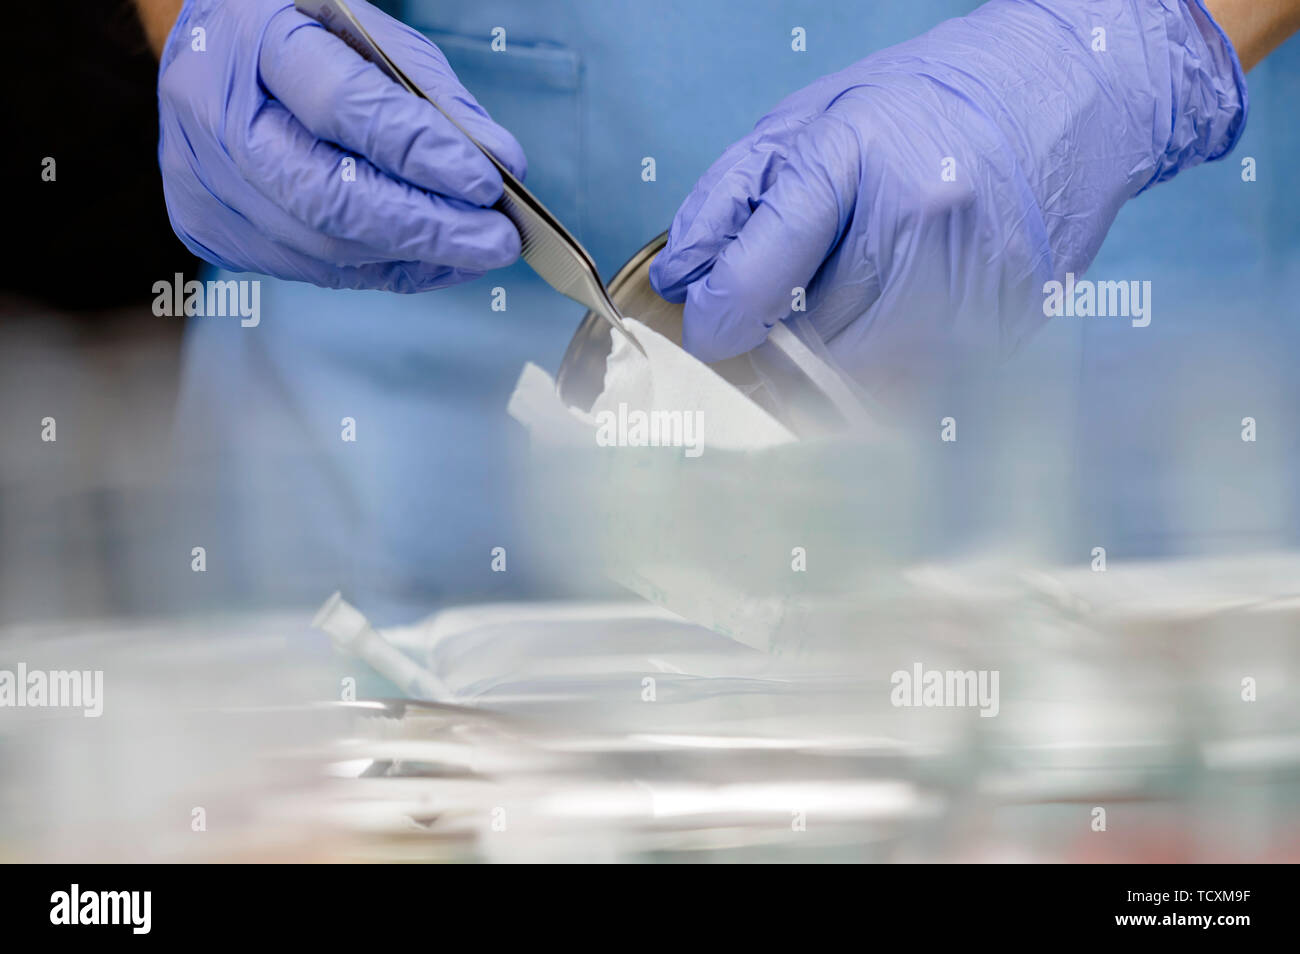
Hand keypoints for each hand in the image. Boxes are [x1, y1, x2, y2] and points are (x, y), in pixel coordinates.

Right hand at [156, 0, 525, 291]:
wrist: (204, 54)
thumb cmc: (295, 33)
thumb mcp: (362, 28)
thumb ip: (429, 92)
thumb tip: (499, 160)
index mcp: (248, 42)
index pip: (345, 108)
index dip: (422, 153)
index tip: (486, 183)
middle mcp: (215, 121)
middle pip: (329, 198)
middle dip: (426, 227)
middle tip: (497, 241)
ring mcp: (207, 186)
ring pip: (323, 249)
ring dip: (414, 257)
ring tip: (477, 253)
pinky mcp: (214, 232)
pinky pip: (315, 270)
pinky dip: (386, 269)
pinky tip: (435, 263)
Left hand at [650, 0, 1246, 397]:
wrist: (1062, 92)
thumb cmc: (920, 108)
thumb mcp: (809, 124)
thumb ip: (732, 199)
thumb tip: (681, 277)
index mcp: (855, 157)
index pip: (762, 268)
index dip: (721, 316)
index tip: (710, 331)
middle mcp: (920, 218)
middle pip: (817, 339)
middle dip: (789, 343)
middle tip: (794, 314)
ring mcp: (975, 273)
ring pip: (871, 373)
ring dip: (844, 360)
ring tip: (855, 305)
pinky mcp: (1014, 317)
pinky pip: (929, 377)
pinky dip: (900, 363)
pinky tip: (911, 309)